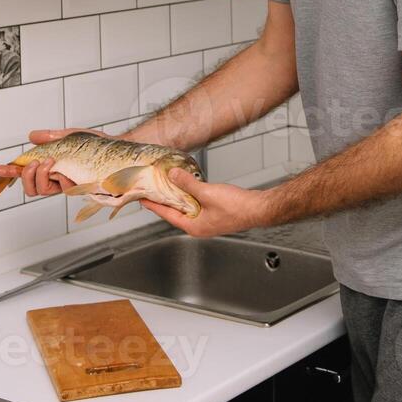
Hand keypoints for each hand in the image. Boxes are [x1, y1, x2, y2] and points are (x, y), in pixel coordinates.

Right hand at [0, 128, 109, 196]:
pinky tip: (63, 171)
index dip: (9, 173)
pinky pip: (63, 190)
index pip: (25, 173)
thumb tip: (32, 135)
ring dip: (40, 177)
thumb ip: (51, 137)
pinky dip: (59, 180)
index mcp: (51, 168)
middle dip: (26, 176)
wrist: (119, 150)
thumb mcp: (70, 135)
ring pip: (43, 191)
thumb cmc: (97, 145)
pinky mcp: (79, 189)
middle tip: (35, 162)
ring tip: (49, 162)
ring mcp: (67, 185)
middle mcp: (57, 179)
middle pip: (31, 188)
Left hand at [141, 168, 274, 237]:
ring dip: (178, 197)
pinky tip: (189, 187)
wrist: (258, 208)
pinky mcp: (215, 214)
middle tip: (152, 190)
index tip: (143, 199)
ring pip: (187, 208)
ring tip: (167, 186)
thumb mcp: (207, 192)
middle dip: (164, 200)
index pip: (167, 215)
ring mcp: (208, 221)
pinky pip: (197, 205)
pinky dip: (190, 196)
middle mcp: (199, 226)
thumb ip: (188, 183)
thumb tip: (173, 175)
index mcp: (194, 226)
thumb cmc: (237, 207)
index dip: (154, 205)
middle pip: (176, 212)